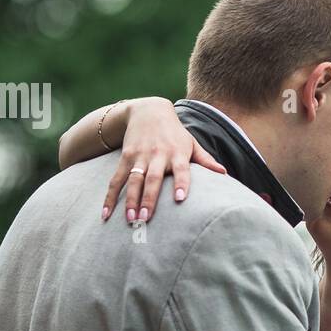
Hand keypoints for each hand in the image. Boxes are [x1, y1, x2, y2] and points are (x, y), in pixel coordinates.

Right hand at [101, 97, 227, 222]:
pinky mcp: (125, 158)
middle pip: (152, 179)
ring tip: (129, 220)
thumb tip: (225, 173)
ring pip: (133, 181)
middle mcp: (158, 155)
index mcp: (177, 154)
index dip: (181, 183)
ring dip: (130, 201)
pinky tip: (105, 213)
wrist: (148, 111)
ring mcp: (139, 157)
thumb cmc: (175, 133)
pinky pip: (116, 180)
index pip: (181, 170)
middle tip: (146, 219)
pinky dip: (110, 197)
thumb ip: (206, 160)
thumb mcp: (191, 143)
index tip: (180, 199)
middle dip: (149, 199)